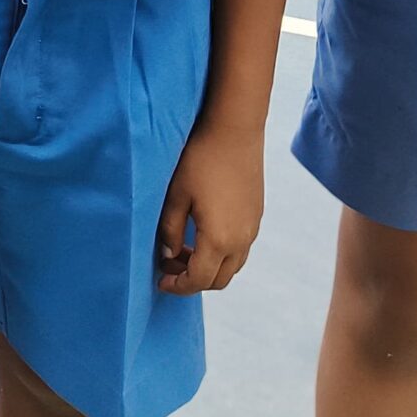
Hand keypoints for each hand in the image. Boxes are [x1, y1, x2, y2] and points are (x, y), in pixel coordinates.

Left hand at [157, 121, 264, 294]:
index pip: (198, 280)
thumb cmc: (199, 159)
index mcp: (219, 240)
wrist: (234, 130)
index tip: (160, 281)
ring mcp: (252, 229)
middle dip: (192, 280)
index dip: (178, 286)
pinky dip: (220, 253)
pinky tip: (201, 233)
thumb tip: (167, 255)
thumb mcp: (175, 195)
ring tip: (182, 249)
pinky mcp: (256, 216)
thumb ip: (169, 230)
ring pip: (231, 266)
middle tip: (169, 266)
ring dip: (208, 267)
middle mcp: (241, 241)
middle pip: (218, 280)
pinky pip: (240, 249)